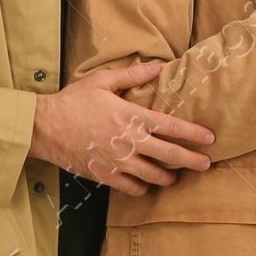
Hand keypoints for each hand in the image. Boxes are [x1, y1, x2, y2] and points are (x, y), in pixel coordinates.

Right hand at [31, 63, 214, 195]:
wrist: (46, 127)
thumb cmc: (73, 101)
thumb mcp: (102, 81)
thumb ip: (132, 75)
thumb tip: (157, 67)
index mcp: (132, 117)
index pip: (172, 127)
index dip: (193, 133)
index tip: (209, 138)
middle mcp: (130, 142)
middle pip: (170, 155)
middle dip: (192, 161)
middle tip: (206, 164)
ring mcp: (119, 162)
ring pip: (154, 176)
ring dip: (168, 177)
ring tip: (175, 177)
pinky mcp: (106, 175)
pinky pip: (132, 188)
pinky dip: (142, 188)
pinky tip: (145, 185)